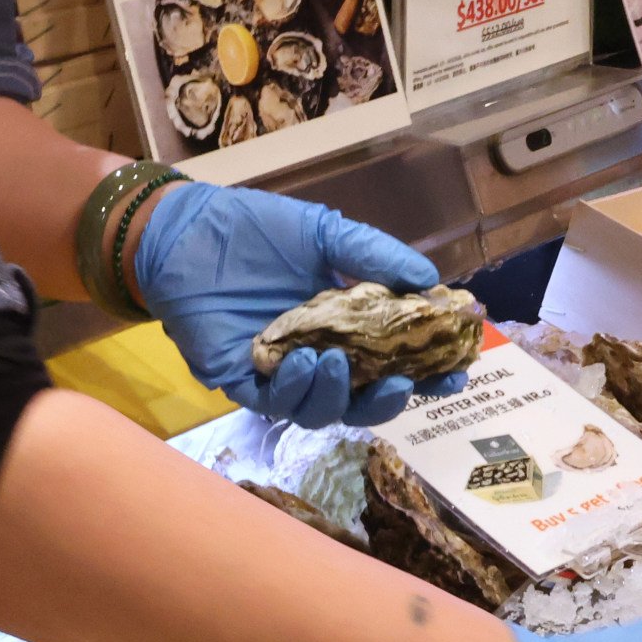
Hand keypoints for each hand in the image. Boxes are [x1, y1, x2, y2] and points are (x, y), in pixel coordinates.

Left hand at [128, 179, 465, 428]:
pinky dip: (295, 390)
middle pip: (361, 400)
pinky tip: (305, 363)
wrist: (185, 230)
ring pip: (319, 411)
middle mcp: (315, 357)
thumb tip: (432, 281)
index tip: (456, 374)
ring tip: (337, 361)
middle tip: (404, 384)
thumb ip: (373, 255)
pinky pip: (274, 403)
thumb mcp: (323, 233)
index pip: (392, 362)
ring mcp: (277, 373)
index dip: (426, 374)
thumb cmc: (254, 231)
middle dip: (387, 400)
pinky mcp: (239, 380)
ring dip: (337, 394)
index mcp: (343, 328)